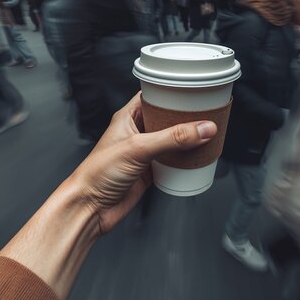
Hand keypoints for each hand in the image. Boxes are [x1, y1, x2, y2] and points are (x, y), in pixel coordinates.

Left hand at [67, 92, 217, 234]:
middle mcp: (137, 133)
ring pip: (172, 141)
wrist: (91, 208)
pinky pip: (173, 162)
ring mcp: (144, 153)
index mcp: (128, 117)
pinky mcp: (150, 172)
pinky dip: (185, 161)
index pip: (153, 97)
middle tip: (207, 112)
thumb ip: (173, 138)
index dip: (172, 93)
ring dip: (188, 140)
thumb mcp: (139, 148)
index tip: (193, 91)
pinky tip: (197, 158)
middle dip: (186, 117)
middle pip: (167, 119)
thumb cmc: (98, 173)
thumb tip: (203, 128)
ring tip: (208, 133)